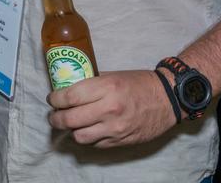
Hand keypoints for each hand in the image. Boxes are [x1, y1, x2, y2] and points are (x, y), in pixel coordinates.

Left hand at [47, 70, 176, 147]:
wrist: (168, 99)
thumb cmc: (140, 83)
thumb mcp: (114, 75)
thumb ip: (92, 83)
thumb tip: (69, 86)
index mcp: (107, 88)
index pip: (70, 97)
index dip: (55, 99)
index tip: (52, 99)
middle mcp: (109, 109)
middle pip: (70, 119)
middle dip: (56, 118)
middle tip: (54, 115)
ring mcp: (115, 128)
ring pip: (79, 136)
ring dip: (71, 130)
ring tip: (70, 123)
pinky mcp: (120, 141)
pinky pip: (95, 144)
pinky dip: (87, 138)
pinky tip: (88, 129)